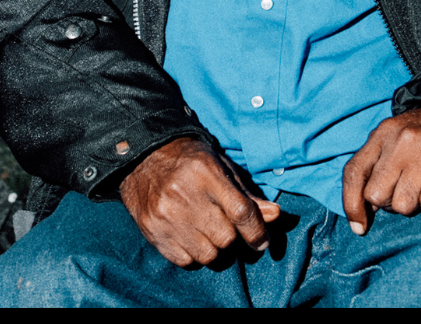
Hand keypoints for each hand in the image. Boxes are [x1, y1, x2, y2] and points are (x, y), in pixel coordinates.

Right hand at [119, 136, 281, 266]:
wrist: (145, 160)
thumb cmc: (192, 164)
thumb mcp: (222, 168)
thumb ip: (247, 195)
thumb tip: (274, 215)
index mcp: (207, 175)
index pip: (240, 211)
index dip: (256, 231)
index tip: (262, 242)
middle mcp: (185, 197)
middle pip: (225, 237)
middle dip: (232, 237)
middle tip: (226, 227)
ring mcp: (166, 217)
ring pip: (207, 254)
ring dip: (214, 249)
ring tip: (208, 232)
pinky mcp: (153, 233)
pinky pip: (185, 261)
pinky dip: (193, 255)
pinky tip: (190, 237)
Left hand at [343, 107, 420, 236]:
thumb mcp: (394, 141)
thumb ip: (374, 170)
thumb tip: (359, 220)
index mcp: (385, 132)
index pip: (354, 172)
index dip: (352, 205)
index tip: (360, 226)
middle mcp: (404, 139)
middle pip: (376, 195)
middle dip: (388, 203)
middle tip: (403, 192)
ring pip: (403, 204)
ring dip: (412, 204)